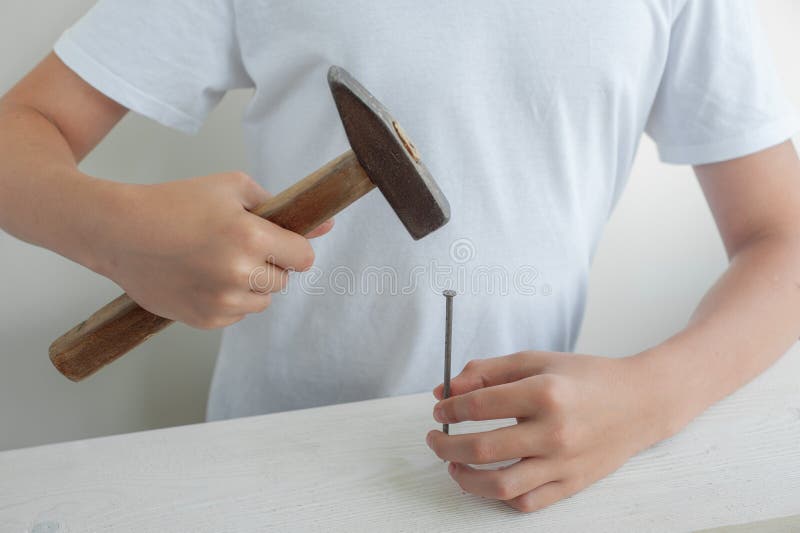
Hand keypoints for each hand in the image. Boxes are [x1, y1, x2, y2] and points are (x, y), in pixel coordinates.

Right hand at [94, 172, 332, 328]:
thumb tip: (326, 226)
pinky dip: (228, 301)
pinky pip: (237, 315)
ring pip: (263, 301)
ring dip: (251, 286)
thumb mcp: (232, 188)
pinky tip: (203, 278)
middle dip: (270, 265)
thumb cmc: (175, 203)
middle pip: (284, 281)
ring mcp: (221, 302)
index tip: (279, 241)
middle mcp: (239, 274)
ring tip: (218, 262)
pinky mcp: (205, 320)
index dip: (293, 247)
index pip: (304, 257)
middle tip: (239, 247)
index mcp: (250, 238)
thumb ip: (281, 207)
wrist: (120, 232)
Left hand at [426, 351, 673, 512]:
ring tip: (454, 465)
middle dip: (446, 446)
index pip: (479, 405)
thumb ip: (488, 371)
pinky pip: (527, 503)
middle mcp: (554, 431)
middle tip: (435, 440)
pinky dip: (501, 497)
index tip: (440, 410)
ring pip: (501, 485)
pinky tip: (489, 480)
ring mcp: (564, 462)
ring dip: (466, 478)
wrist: (641, 402)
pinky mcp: (573, 484)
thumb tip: (445, 389)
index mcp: (544, 393)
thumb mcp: (536, 360)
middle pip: (482, 448)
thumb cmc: (585, 377)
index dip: (449, 408)